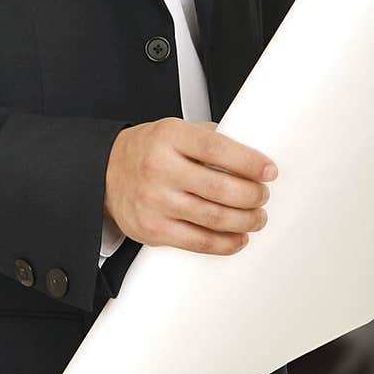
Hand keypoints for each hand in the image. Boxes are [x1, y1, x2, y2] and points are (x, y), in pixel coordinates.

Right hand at [103, 117, 275, 254]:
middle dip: (252, 195)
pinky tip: (239, 237)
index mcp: (169, 138)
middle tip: (263, 195)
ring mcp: (155, 202)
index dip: (249, 161)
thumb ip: (209, 139)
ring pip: (213, 217)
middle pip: (219, 187)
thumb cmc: (148, 151)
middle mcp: (160, 169)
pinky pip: (198, 242)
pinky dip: (226, 243)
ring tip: (257, 217)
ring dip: (245, 220)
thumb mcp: (174, 131)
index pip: (216, 148)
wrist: (104, 173)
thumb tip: (251, 156)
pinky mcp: (153, 230)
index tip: (269, 171)